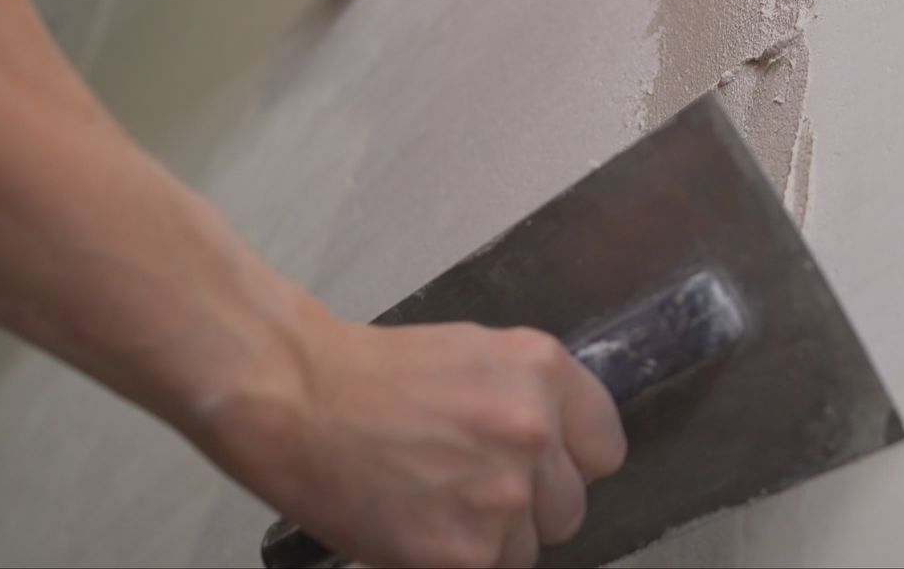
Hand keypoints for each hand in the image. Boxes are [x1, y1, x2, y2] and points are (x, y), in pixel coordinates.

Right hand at [197, 315, 625, 567]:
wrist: (299, 401)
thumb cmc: (379, 376)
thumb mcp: (478, 356)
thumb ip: (531, 398)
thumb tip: (562, 450)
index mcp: (543, 370)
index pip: (604, 448)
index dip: (569, 463)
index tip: (539, 468)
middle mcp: (535, 430)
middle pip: (570, 506)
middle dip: (528, 506)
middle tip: (469, 487)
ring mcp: (503, 494)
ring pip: (530, 547)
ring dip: (492, 539)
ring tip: (437, 506)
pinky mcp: (465, 552)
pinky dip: (457, 560)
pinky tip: (419, 526)